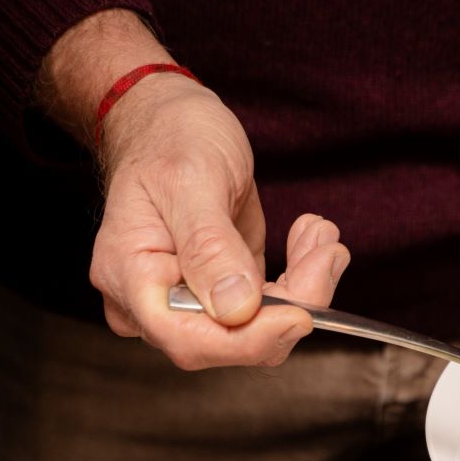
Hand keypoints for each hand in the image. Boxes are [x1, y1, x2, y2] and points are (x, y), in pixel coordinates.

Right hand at [39, 11, 347, 368]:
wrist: (169, 119)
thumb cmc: (168, 138)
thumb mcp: (190, 180)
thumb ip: (209, 247)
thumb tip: (236, 309)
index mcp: (131, 278)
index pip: (187, 339)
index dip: (248, 338)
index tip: (301, 314)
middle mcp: (155, 301)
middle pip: (229, 340)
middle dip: (291, 305)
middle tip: (328, 252)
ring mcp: (190, 301)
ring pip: (259, 329)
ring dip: (305, 288)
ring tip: (322, 238)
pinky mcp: (222, 293)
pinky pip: (269, 308)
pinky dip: (301, 279)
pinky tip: (311, 240)